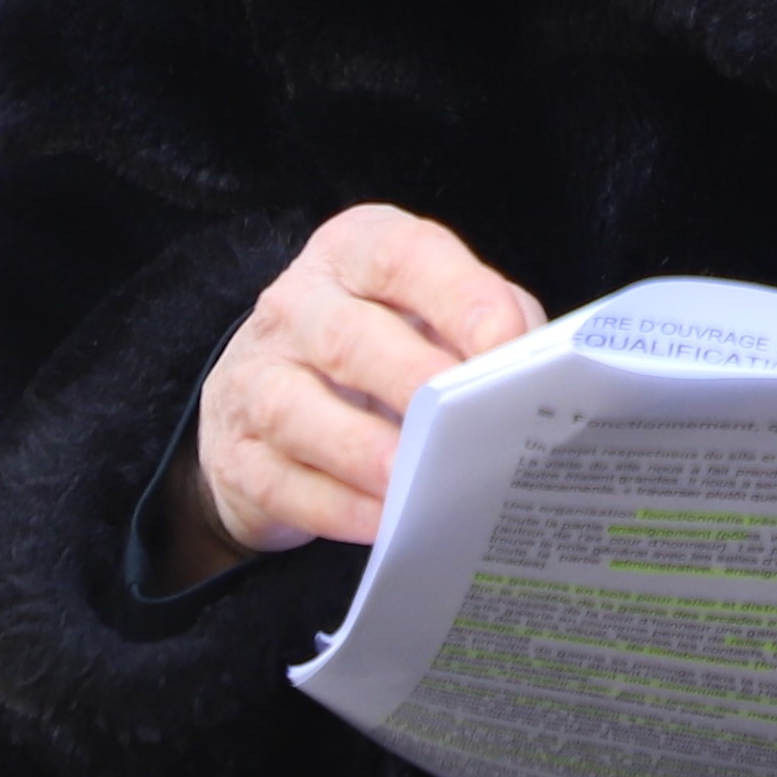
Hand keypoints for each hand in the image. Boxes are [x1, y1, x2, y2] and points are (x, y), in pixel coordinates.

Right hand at [156, 204, 545, 580]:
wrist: (266, 402)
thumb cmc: (379, 348)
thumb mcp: (431, 312)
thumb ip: (488, 322)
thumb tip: (539, 368)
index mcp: (355, 253)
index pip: (403, 256)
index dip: (460, 297)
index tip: (506, 342)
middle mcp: (296, 307)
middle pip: (350, 338)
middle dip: (413, 379)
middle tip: (467, 421)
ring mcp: (254, 379)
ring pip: (297, 411)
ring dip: (364, 451)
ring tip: (417, 482)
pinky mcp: (236, 455)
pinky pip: (283, 484)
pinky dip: (338, 508)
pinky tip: (385, 523)